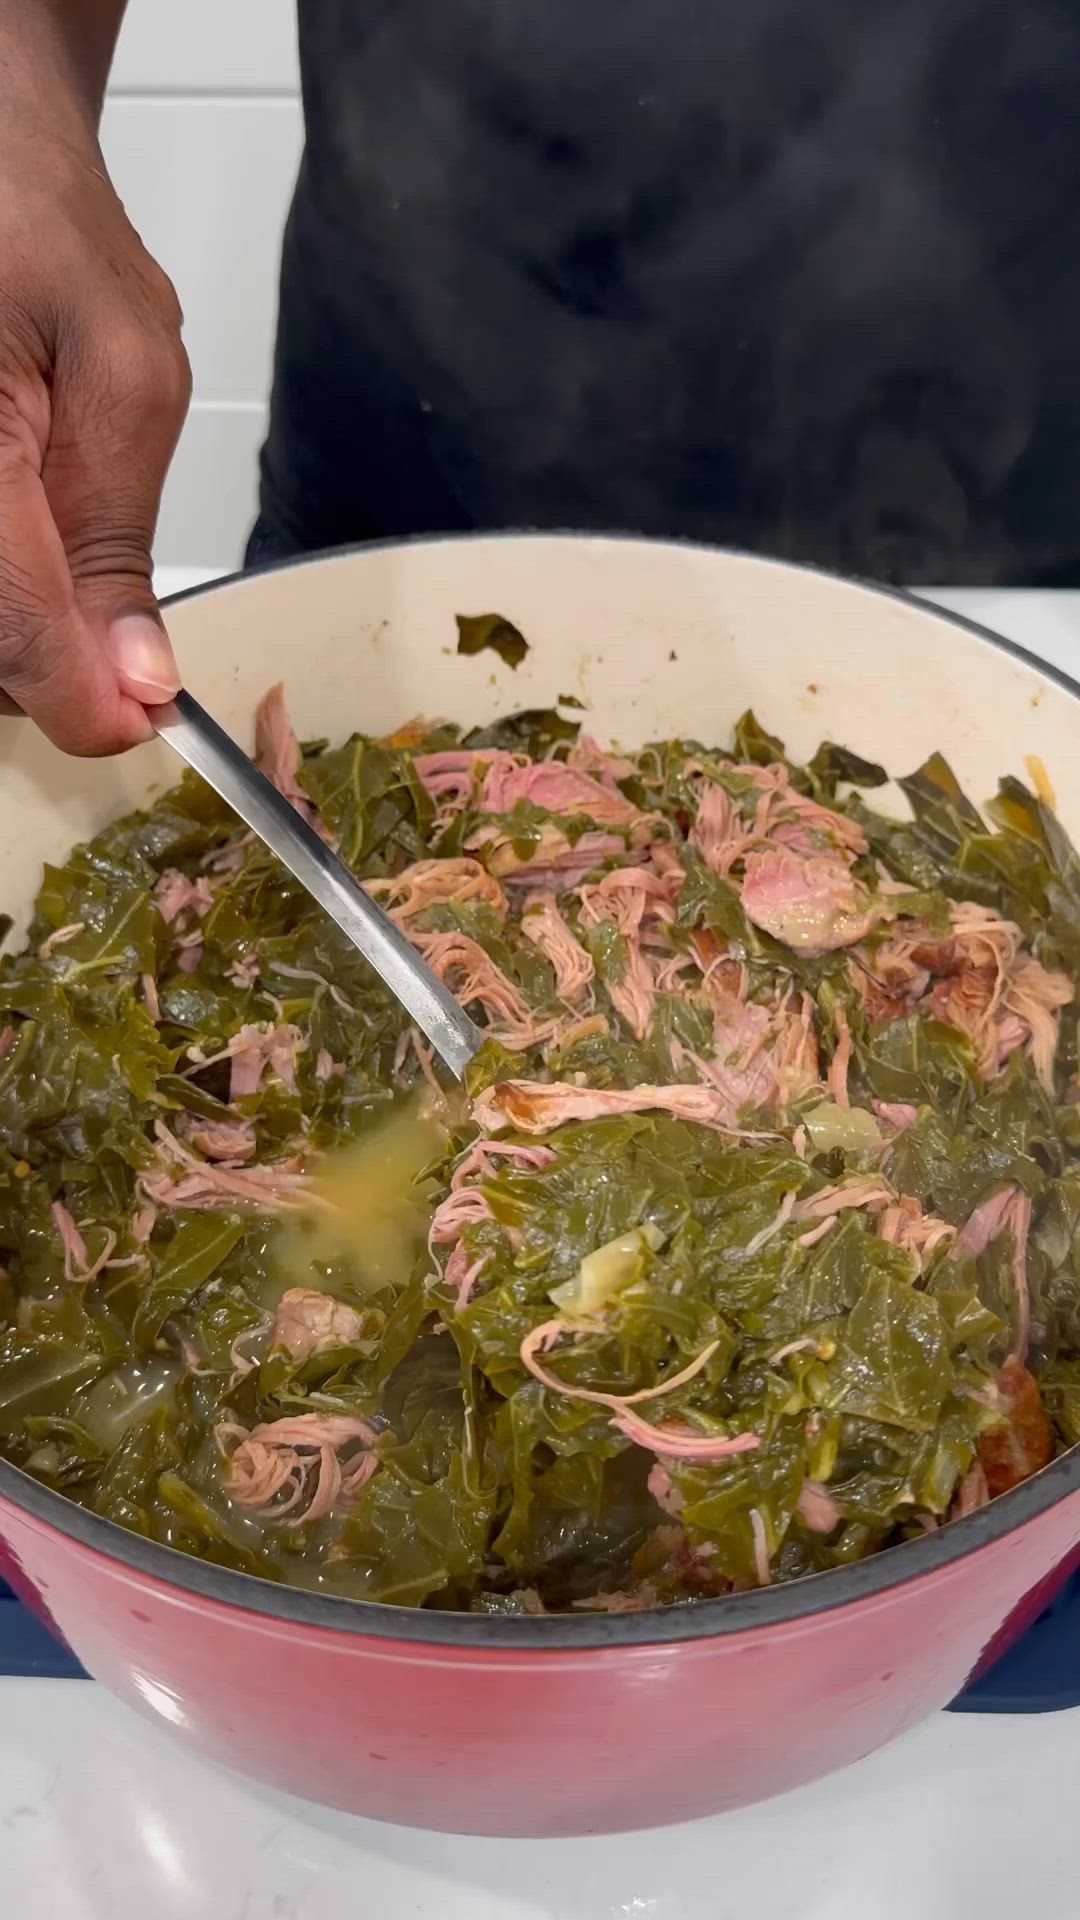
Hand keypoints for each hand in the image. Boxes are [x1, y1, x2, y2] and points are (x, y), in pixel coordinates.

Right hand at [0, 122, 190, 753]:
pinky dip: (5, 599)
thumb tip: (136, 677)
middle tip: (120, 645)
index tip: (141, 717)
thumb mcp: (129, 373)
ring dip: (22, 639)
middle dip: (49, 670)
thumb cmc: (43, 233)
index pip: (14, 628)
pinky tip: (34, 557)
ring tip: (71, 575)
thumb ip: (119, 533)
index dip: (80, 699)